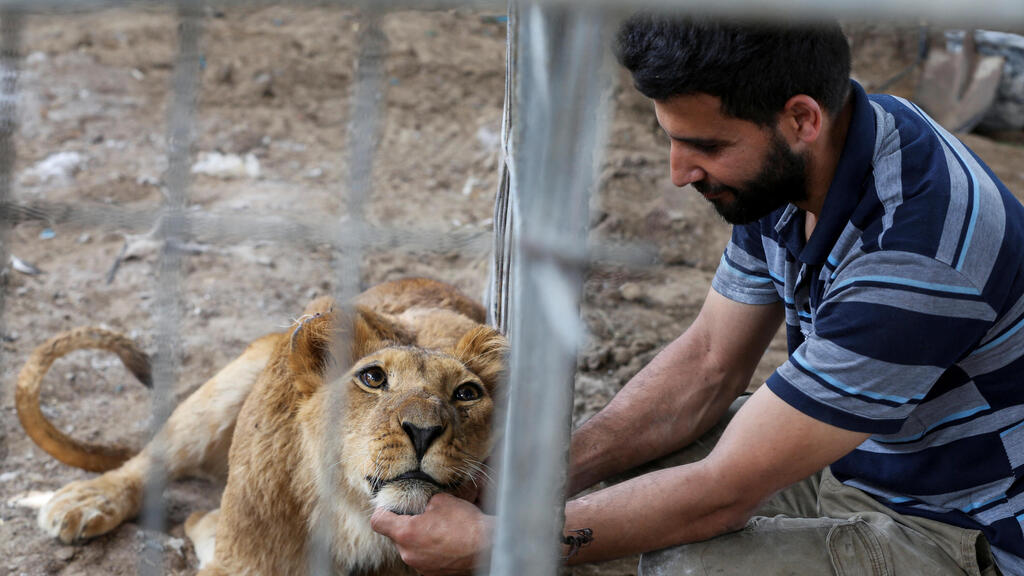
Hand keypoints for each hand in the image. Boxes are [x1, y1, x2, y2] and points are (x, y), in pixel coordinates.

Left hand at [371, 492, 492, 575]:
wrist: (487, 547)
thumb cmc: (465, 523)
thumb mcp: (441, 500)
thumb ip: (423, 502)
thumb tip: (421, 502)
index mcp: (406, 533)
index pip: (378, 522)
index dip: (382, 511)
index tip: (390, 507)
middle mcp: (408, 553)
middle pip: (395, 536)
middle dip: (406, 525)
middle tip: (423, 515)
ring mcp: (420, 566)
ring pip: (410, 548)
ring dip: (419, 539)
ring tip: (438, 530)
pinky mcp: (432, 574)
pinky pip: (423, 558)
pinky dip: (430, 550)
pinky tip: (445, 542)